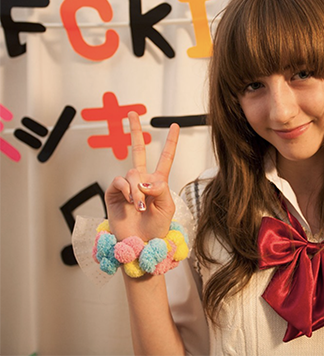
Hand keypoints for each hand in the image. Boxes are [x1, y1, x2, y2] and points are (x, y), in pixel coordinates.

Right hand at [105, 112, 179, 241]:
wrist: (141, 244)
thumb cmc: (157, 228)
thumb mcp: (167, 206)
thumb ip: (160, 188)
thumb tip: (144, 179)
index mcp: (159, 182)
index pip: (165, 158)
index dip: (170, 143)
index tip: (174, 126)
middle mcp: (142, 181)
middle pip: (137, 151)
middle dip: (134, 131)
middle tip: (132, 113)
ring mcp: (127, 186)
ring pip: (132, 173)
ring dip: (138, 189)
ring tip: (140, 204)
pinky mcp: (114, 193)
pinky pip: (120, 181)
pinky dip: (128, 190)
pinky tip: (132, 201)